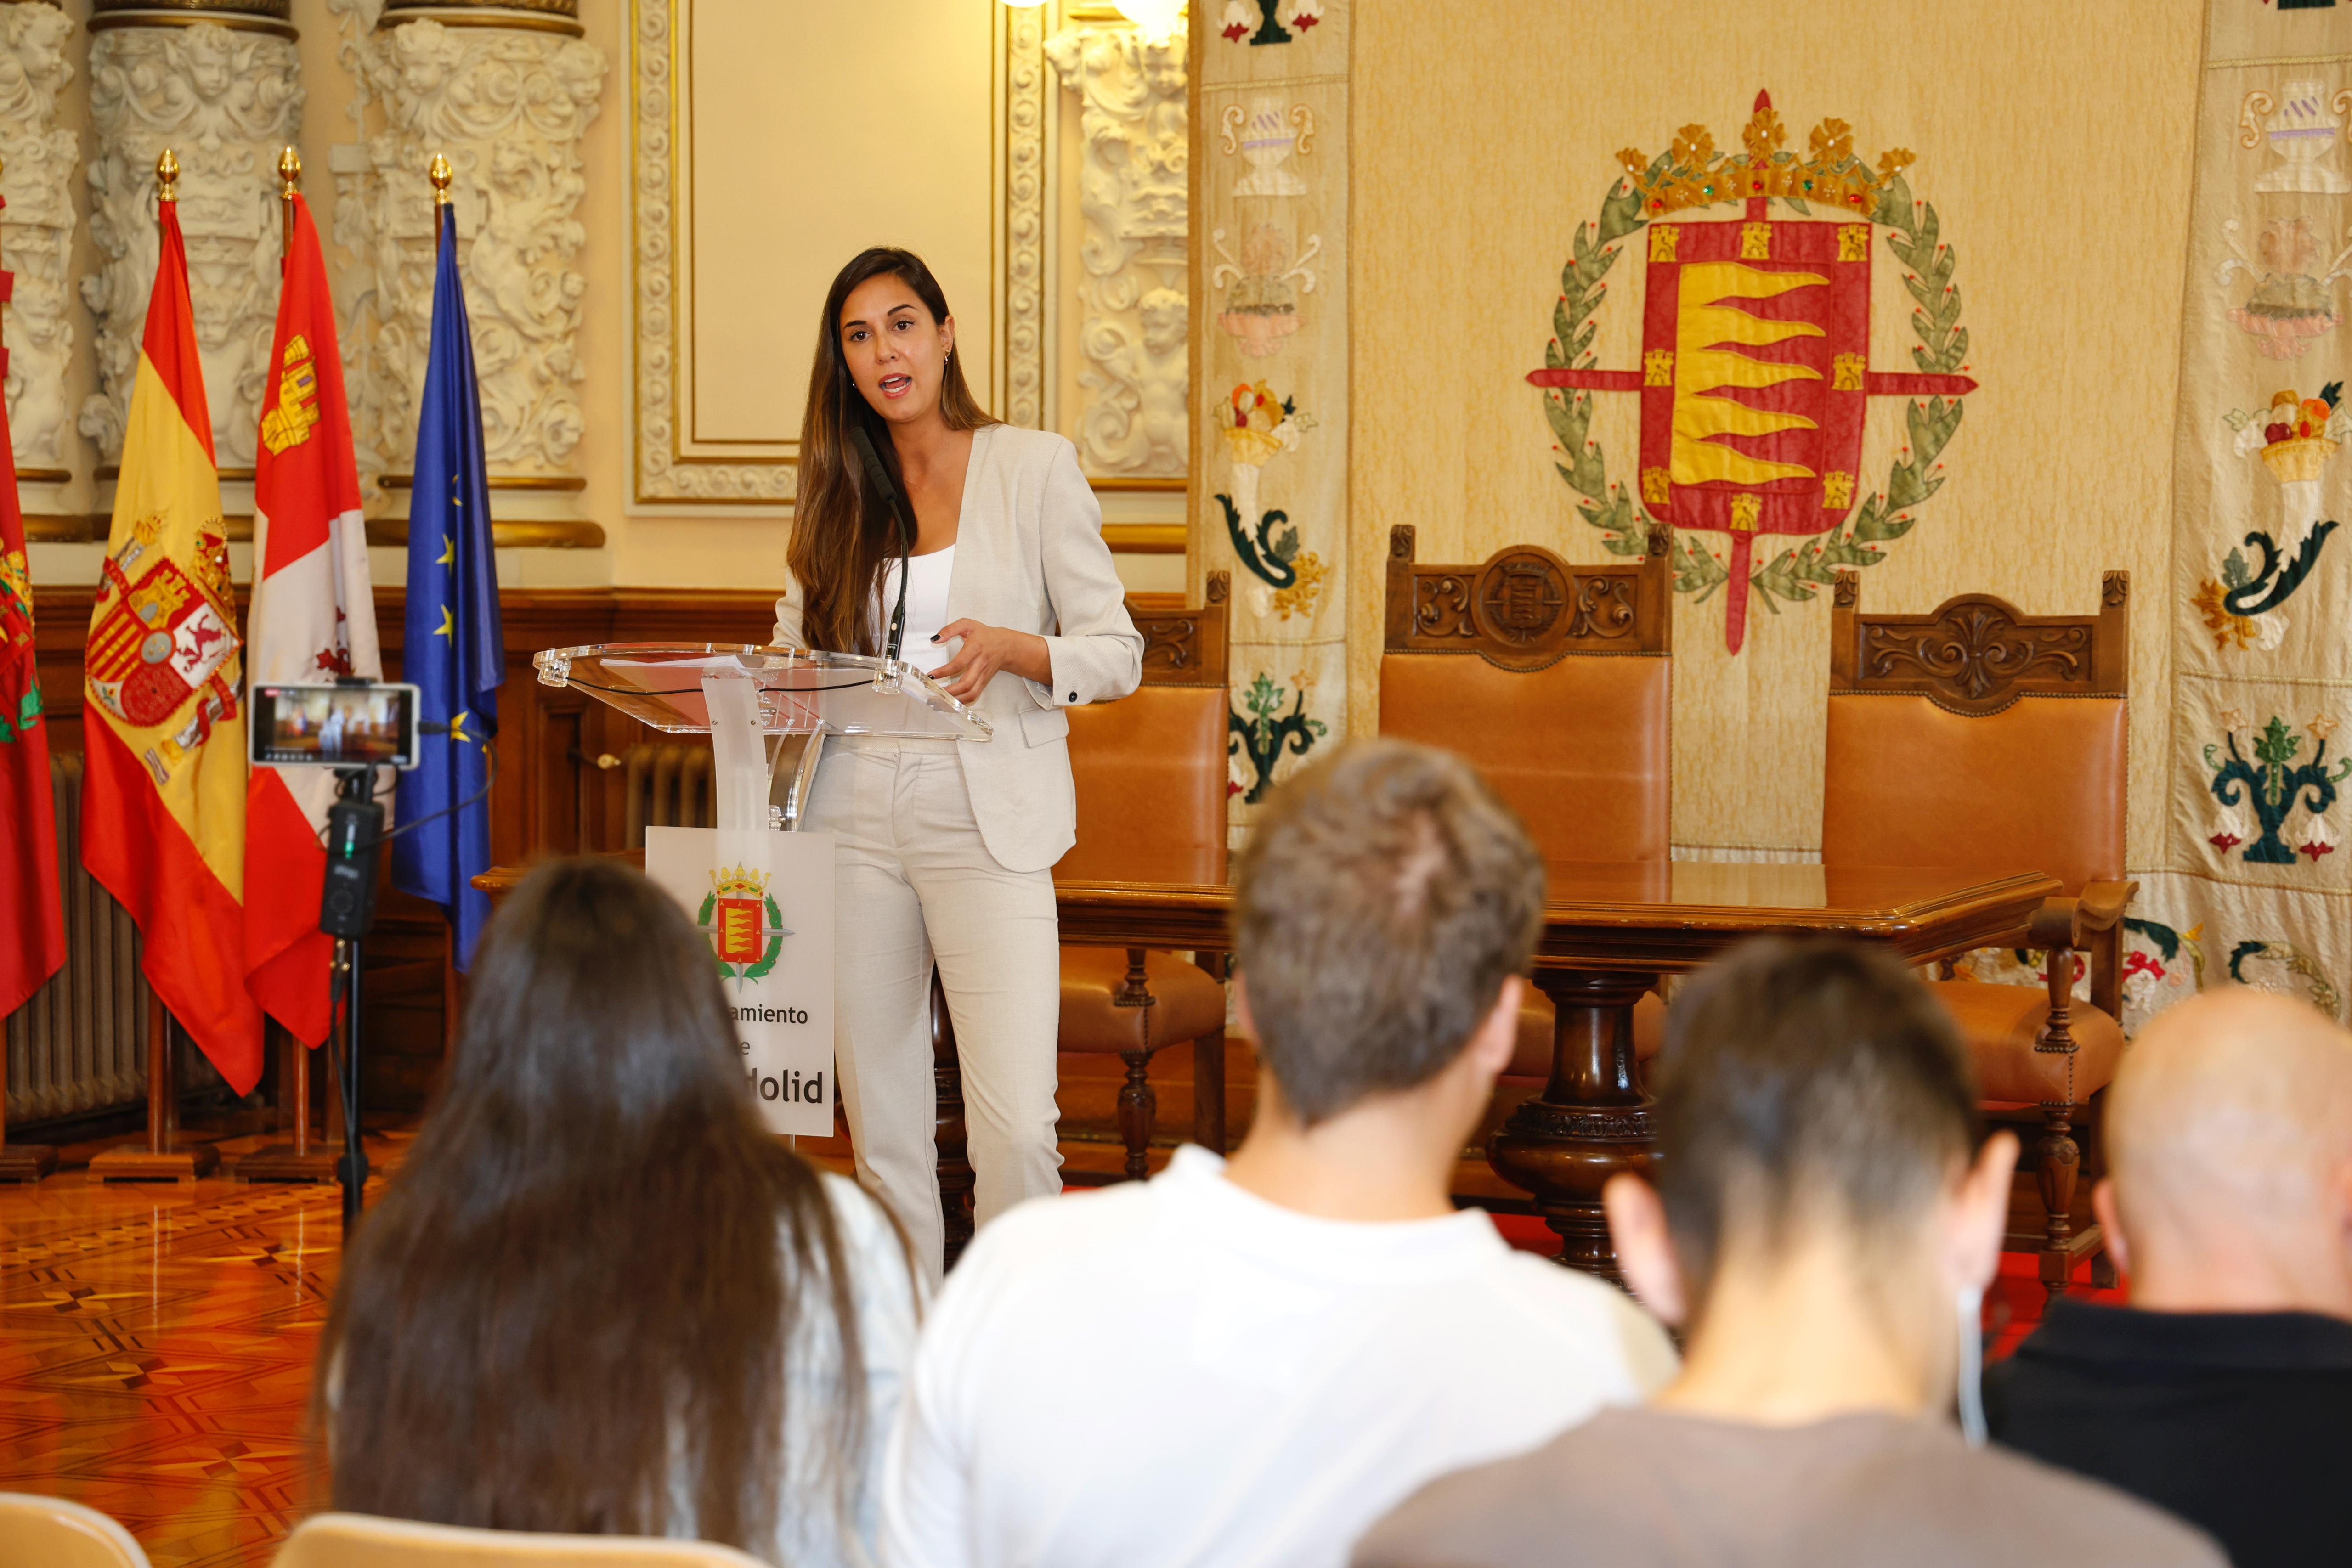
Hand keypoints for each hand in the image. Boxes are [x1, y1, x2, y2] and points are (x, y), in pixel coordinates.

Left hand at [929, 619, 1049, 702]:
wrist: (1005, 645)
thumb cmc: (983, 634)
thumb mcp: (967, 624)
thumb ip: (950, 629)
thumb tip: (934, 639)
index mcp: (975, 649)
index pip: (959, 663)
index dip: (944, 671)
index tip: (931, 675)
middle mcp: (980, 664)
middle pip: (967, 684)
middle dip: (949, 691)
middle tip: (934, 693)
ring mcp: (983, 675)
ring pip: (971, 693)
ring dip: (955, 700)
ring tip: (940, 700)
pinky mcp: (984, 682)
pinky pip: (974, 695)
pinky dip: (962, 702)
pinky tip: (950, 702)